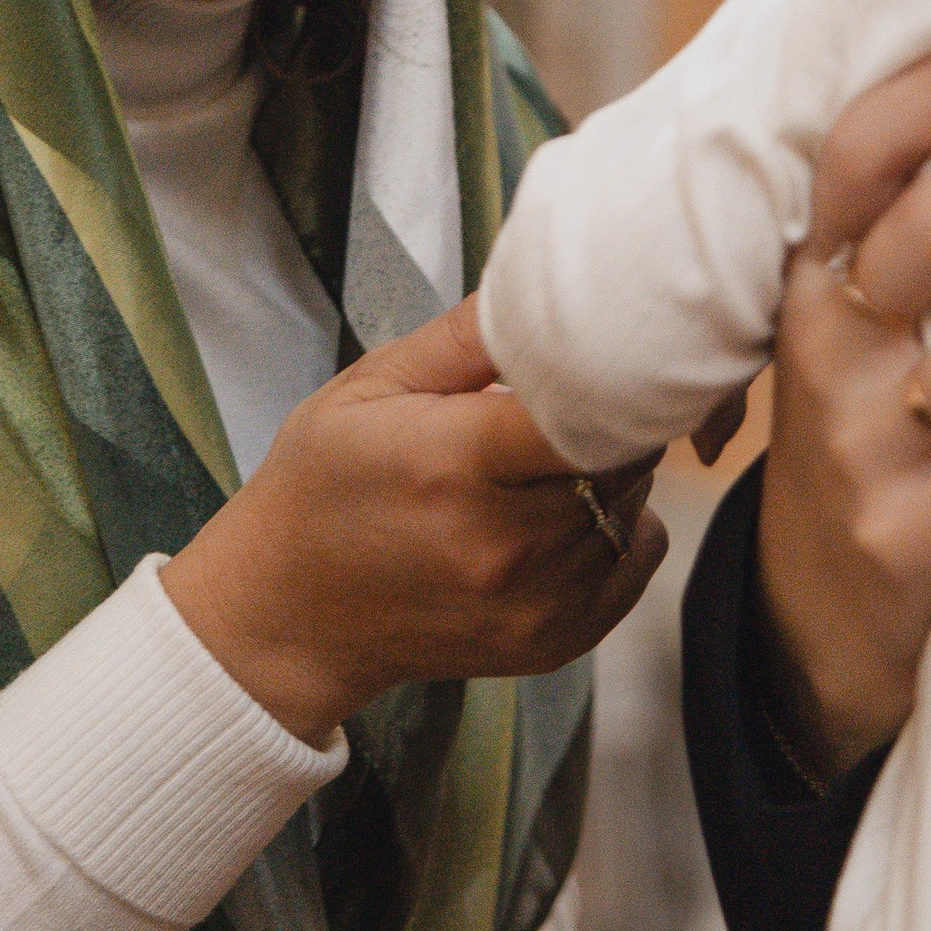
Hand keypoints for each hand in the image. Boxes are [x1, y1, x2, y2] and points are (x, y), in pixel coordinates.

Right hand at [163, 296, 665, 743]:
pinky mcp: (555, 641)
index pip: (589, 408)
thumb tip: (540, 289)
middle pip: (624, 455)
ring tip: (547, 461)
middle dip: (609, 417)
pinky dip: (618, 526)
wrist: (291, 616)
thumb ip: (465, 336)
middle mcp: (503, 542)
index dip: (608, 374)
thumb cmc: (321, 492)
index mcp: (454, 464)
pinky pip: (638, 559)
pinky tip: (562, 512)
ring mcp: (534, 601)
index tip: (598, 356)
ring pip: (635, 503)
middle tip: (565, 402)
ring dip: (610, 473)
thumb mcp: (370, 387)